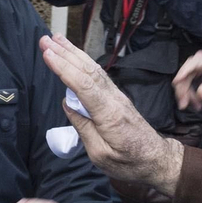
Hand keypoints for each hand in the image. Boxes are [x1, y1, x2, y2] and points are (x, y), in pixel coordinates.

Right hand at [40, 34, 184, 194]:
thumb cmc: (130, 162)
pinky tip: (74, 54)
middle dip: (64, 54)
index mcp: (109, 114)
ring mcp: (116, 96)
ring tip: (55, 39)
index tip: (47, 54)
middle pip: (87, 71)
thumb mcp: (101, 154)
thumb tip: (68, 105)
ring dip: (73, 53)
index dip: (64, 68)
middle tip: (44, 40)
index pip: (83, 85)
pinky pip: (97, 75)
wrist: (156, 160)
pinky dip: (83, 62)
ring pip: (92, 69)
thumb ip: (84, 128)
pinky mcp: (116, 97)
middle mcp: (113, 99)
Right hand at [174, 50, 201, 111]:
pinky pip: (185, 82)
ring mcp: (196, 64)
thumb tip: (200, 93)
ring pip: (183, 79)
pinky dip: (187, 93)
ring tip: (196, 105)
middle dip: (183, 90)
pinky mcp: (193, 71)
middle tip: (185, 105)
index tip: (176, 82)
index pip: (194, 63)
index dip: (184, 72)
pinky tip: (194, 101)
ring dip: (186, 94)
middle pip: (185, 73)